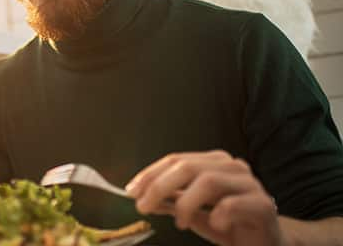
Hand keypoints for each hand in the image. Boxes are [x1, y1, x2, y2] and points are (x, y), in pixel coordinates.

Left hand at [125, 150, 281, 245]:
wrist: (267, 243)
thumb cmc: (228, 224)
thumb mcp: (192, 212)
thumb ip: (168, 202)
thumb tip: (139, 196)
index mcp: (213, 163)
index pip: (175, 160)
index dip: (150, 174)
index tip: (131, 191)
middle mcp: (231, 167)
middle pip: (188, 167)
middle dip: (159, 186)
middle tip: (143, 206)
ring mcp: (249, 184)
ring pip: (209, 181)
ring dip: (186, 202)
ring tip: (179, 222)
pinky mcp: (263, 205)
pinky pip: (234, 204)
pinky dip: (217, 214)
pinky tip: (213, 224)